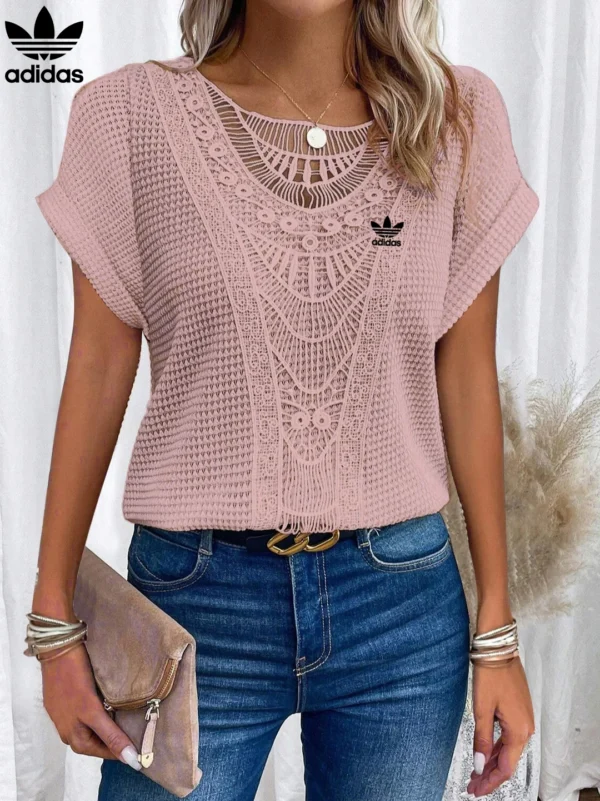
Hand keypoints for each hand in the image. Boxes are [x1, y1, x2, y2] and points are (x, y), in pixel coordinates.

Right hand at [39, 641, 141, 770]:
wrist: (57, 649)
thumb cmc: (74, 679)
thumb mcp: (93, 710)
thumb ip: (110, 735)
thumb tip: (129, 760)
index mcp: (73, 736)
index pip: (103, 752)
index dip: (123, 751)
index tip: (144, 748)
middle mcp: (68, 730)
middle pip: (97, 742)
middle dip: (116, 739)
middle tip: (139, 732)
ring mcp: (65, 715)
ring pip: (92, 728)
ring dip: (109, 726)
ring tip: (129, 719)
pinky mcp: (65, 702)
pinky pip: (87, 715)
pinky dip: (101, 714)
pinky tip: (112, 705)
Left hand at [467, 656, 534, 796]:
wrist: (498, 649)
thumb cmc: (491, 675)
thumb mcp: (482, 709)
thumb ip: (481, 739)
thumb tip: (479, 765)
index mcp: (519, 731)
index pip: (505, 767)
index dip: (489, 781)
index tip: (475, 790)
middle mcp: (525, 728)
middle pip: (507, 761)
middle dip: (489, 775)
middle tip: (472, 786)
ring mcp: (523, 719)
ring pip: (507, 749)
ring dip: (492, 762)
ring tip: (476, 774)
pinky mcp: (518, 711)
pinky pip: (508, 737)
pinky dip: (496, 747)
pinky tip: (485, 753)